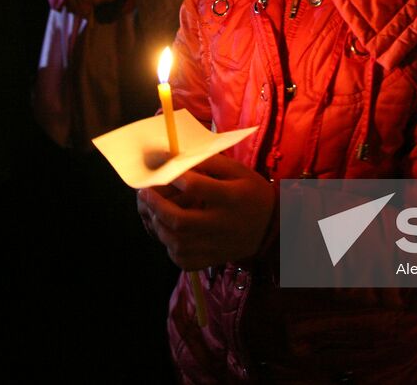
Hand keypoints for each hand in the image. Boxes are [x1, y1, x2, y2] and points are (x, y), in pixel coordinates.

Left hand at [135, 154, 275, 269]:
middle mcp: (222, 224)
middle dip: (156, 206)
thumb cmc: (252, 192)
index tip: (163, 170)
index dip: (175, 178)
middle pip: (180, 221)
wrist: (272, 227)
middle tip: (144, 193)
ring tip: (152, 211)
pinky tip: (168, 234)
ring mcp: (216, 245)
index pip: (196, 188)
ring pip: (177, 243)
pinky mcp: (212, 259)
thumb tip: (179, 157)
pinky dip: (169, 247)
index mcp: (231, 198)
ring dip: (158, 226)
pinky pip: (183, 260)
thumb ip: (211, 163)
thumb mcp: (238, 171)